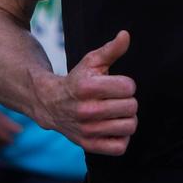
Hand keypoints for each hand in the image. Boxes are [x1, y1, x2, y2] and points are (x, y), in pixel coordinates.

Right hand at [35, 30, 137, 155]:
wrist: (50, 104)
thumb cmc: (77, 80)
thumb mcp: (91, 62)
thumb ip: (111, 49)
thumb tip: (125, 35)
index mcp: (87, 87)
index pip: (128, 87)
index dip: (126, 84)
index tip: (116, 85)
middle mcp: (86, 110)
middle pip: (131, 107)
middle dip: (127, 100)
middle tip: (115, 99)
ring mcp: (87, 130)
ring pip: (130, 126)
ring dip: (127, 119)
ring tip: (116, 113)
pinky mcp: (89, 145)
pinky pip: (120, 147)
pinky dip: (121, 137)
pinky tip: (113, 127)